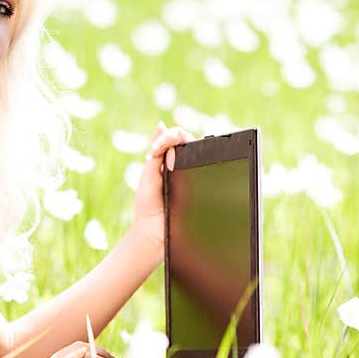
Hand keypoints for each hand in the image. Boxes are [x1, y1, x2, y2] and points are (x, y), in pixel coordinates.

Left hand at [131, 122, 194, 260]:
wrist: (154, 232)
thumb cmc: (148, 205)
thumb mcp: (148, 175)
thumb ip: (156, 152)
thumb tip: (162, 125)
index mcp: (171, 162)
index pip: (178, 140)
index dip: (171, 137)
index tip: (154, 150)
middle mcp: (185, 169)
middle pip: (193, 144)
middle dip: (180, 139)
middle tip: (164, 150)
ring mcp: (196, 179)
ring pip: (204, 156)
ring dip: (191, 151)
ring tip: (170, 162)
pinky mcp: (204, 191)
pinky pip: (210, 174)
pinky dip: (203, 166)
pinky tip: (187, 167)